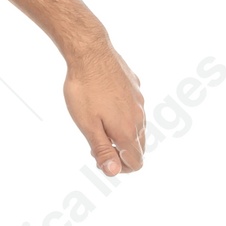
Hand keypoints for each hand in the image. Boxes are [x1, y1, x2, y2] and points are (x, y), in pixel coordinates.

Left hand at [63, 35, 145, 174]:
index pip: (137, 162)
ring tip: (98, 123)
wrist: (90, 52)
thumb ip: (102, 150)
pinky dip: (123, 115)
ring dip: (122, 134)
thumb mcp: (87, 125)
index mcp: (128, 130)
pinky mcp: (136, 88)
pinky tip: (105, 103)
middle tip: (96, 142)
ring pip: (138, 128)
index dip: (120, 167)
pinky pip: (135, 109)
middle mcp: (140, 117)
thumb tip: (114, 172)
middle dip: (121, 152)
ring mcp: (140, 101)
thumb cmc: (84, 90)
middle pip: (140, 147)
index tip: (100, 156)